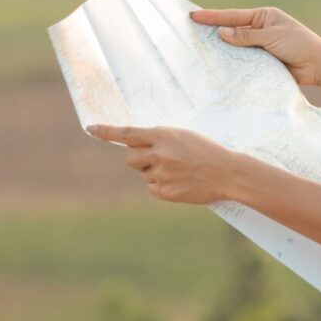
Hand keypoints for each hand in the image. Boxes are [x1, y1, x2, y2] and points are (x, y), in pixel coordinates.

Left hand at [87, 123, 239, 204]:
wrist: (229, 173)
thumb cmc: (208, 152)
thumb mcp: (184, 137)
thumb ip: (160, 140)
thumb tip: (134, 145)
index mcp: (165, 135)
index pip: (128, 133)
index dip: (107, 131)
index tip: (91, 129)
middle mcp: (160, 153)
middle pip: (130, 157)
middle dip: (139, 159)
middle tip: (157, 159)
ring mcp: (162, 174)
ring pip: (144, 174)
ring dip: (154, 172)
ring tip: (179, 171)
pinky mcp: (165, 192)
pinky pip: (152, 188)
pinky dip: (163, 186)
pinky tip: (180, 182)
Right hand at [189, 5, 320, 87]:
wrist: (318, 65)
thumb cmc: (299, 44)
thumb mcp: (272, 37)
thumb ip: (246, 36)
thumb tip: (221, 33)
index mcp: (264, 17)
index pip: (233, 16)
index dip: (213, 17)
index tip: (194, 15)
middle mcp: (260, 30)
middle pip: (232, 31)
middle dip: (213, 31)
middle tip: (189, 31)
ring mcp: (260, 46)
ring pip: (235, 47)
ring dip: (221, 49)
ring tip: (197, 49)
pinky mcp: (262, 61)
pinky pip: (243, 60)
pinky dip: (231, 62)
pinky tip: (217, 64)